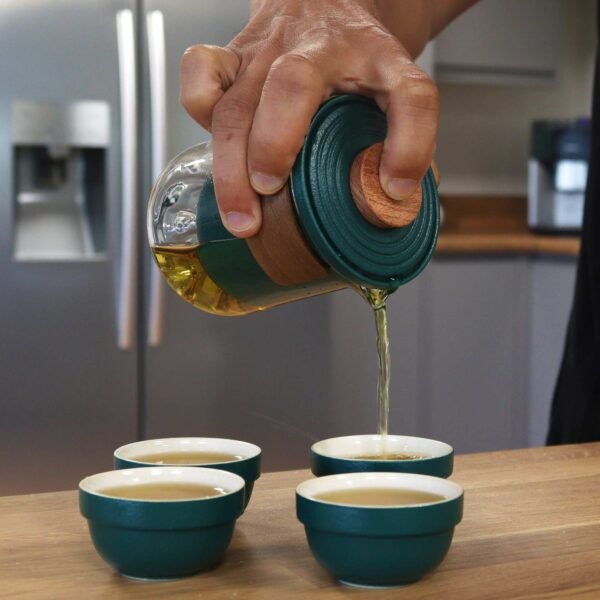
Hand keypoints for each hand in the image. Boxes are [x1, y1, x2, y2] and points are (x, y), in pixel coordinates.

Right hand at [180, 0, 438, 237]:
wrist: (327, 2)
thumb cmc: (357, 58)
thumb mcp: (395, 86)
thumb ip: (404, 137)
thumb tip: (395, 202)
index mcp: (378, 59)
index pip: (409, 94)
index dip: (409, 144)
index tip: (396, 188)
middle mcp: (320, 49)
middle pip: (294, 84)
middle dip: (275, 146)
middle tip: (271, 193)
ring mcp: (269, 52)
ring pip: (237, 100)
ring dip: (232, 164)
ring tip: (241, 216)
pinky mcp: (233, 55)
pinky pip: (200, 74)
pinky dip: (199, 111)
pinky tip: (217, 151)